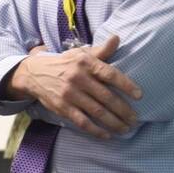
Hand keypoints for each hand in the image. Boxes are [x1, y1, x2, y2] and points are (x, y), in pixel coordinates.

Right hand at [7, 34, 141, 138]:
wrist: (34, 73)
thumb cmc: (64, 63)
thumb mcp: (80, 54)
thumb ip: (101, 50)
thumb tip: (117, 38)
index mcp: (85, 63)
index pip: (110, 74)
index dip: (126, 85)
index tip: (139, 96)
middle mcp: (78, 78)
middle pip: (106, 97)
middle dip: (123, 110)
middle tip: (135, 119)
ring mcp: (69, 94)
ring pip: (96, 112)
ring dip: (113, 122)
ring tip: (125, 128)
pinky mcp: (62, 107)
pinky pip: (82, 122)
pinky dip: (96, 130)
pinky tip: (107, 135)